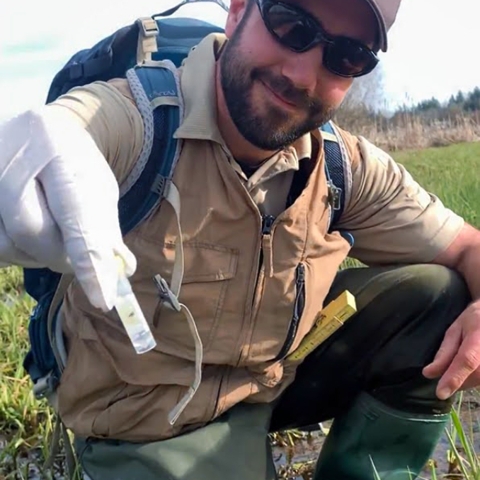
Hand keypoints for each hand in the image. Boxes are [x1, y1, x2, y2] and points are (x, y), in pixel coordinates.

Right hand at [0, 107, 135, 310]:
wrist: (34, 131)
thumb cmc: (74, 162)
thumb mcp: (98, 186)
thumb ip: (104, 229)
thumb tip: (118, 274)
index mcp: (59, 150)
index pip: (76, 216)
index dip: (88, 260)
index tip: (103, 298)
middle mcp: (11, 156)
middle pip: (32, 232)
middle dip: (60, 256)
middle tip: (77, 260)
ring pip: (6, 243)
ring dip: (35, 254)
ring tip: (51, 234)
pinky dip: (14, 249)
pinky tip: (27, 234)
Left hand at [423, 300, 479, 398]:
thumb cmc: (473, 320)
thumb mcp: (455, 330)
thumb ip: (444, 352)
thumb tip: (429, 373)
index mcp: (478, 337)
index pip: (466, 360)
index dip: (453, 378)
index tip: (440, 393)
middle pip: (474, 375)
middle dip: (457, 381)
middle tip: (447, 377)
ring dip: (468, 382)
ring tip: (461, 369)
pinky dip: (475, 380)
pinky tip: (471, 372)